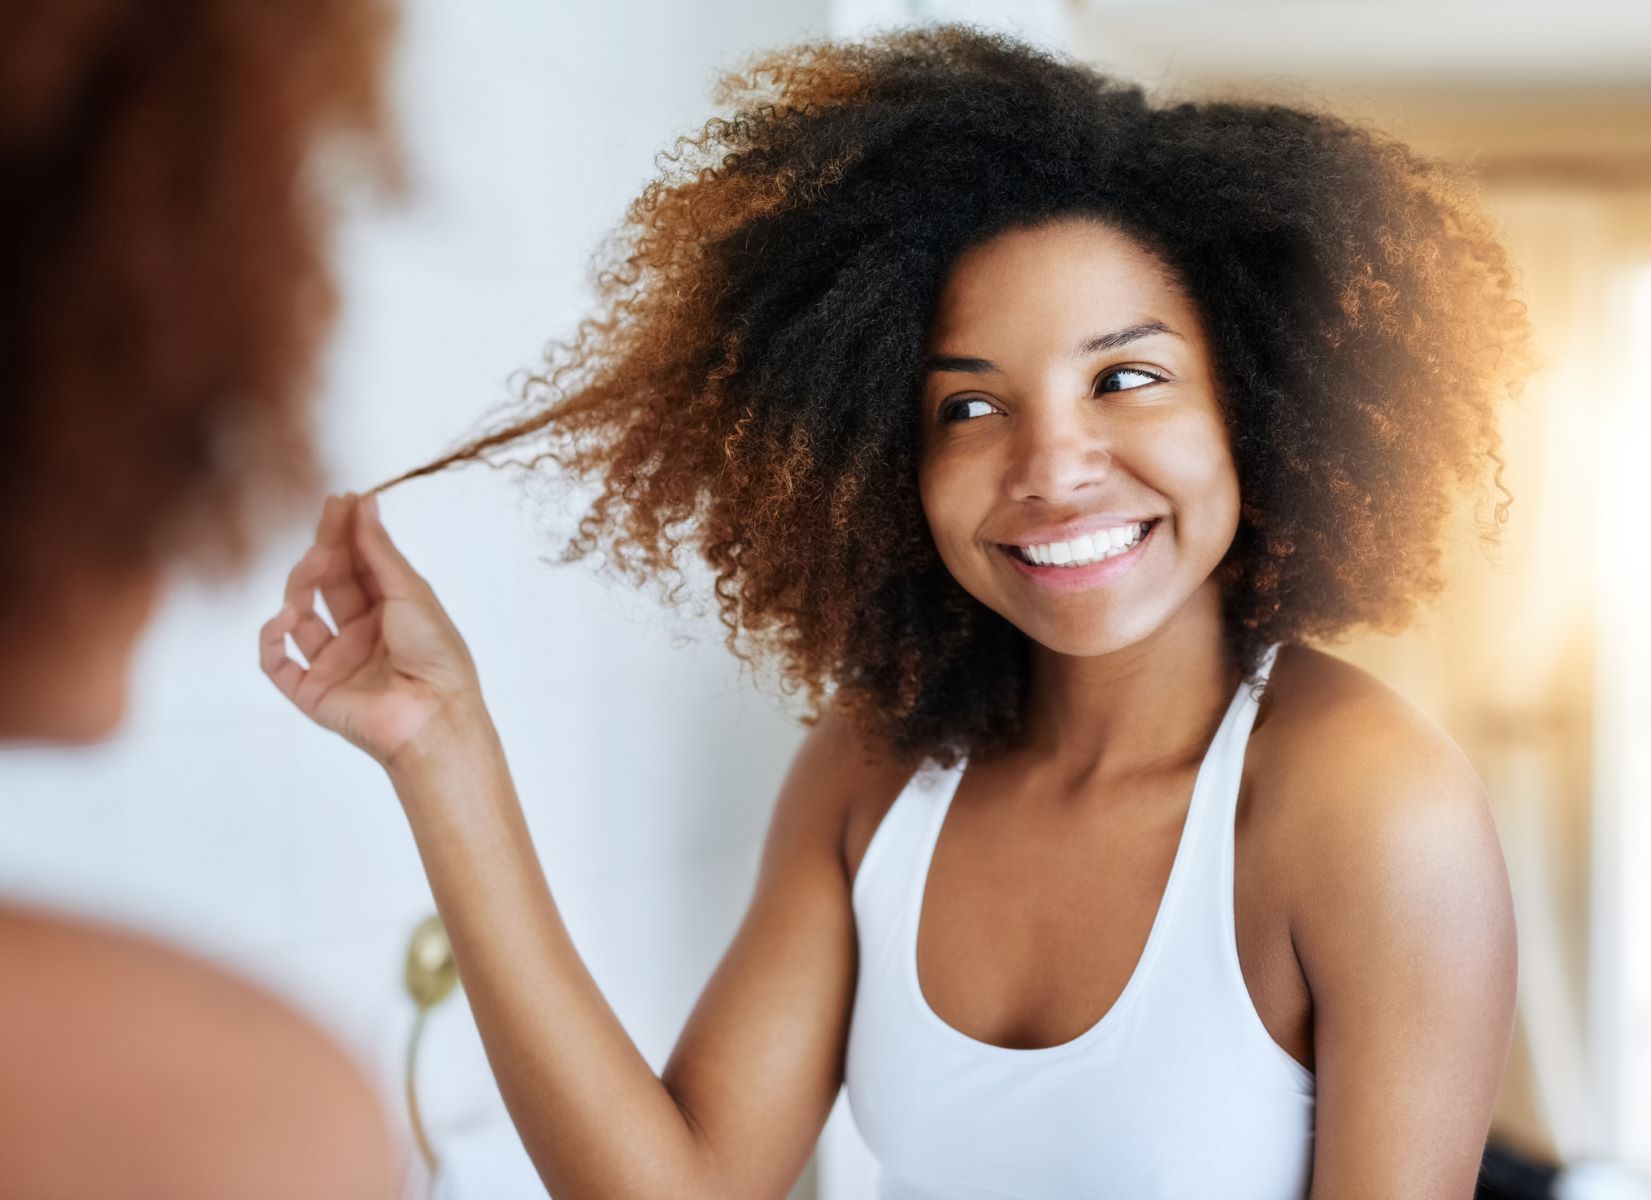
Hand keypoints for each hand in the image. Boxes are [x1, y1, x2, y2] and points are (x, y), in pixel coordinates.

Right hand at [259, 492, 484, 768]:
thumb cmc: (436, 656)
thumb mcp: (410, 593)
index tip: (339, 500)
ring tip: (313, 570)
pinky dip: (271, 636)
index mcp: (390, 613)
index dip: (346, 533)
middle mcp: (360, 635)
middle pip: (327, 584)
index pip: (358, 564)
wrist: (434, 716)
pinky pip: (277, 661)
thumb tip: (365, 503)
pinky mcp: (312, 692)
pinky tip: (284, 616)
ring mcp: (334, 663)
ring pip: (297, 616)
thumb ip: (380, 550)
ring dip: (298, 588)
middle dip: (323, 551)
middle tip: (325, 524)